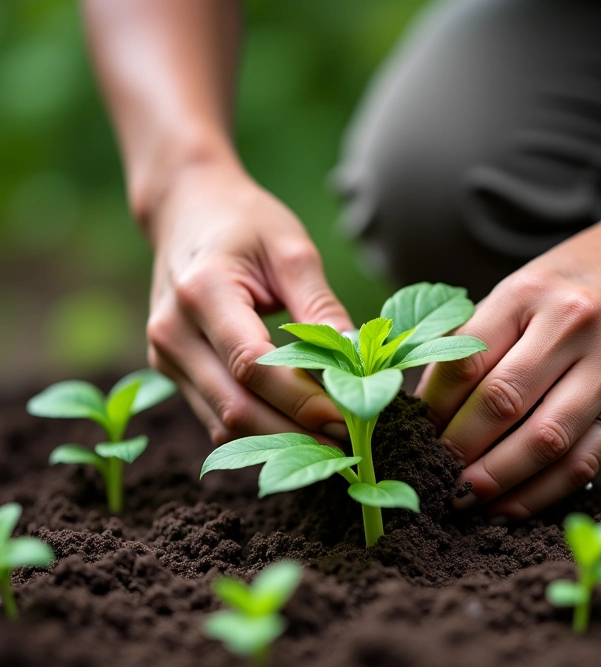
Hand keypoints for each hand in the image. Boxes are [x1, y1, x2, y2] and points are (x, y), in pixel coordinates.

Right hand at [145, 159, 351, 443]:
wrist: (185, 210)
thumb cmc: (245, 223)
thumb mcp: (291, 249)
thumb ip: (321, 307)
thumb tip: (357, 362)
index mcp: (202, 292)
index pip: (252, 365)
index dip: (302, 400)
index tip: (349, 417)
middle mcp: (172, 332)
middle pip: (235, 408)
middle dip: (294, 434)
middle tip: (347, 446)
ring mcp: (165, 356)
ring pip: (222, 424)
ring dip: (277, 442)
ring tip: (327, 445)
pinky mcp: (172, 370)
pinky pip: (215, 417)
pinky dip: (257, 431)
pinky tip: (296, 431)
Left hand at [417, 205, 600, 517]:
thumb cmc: (575, 281)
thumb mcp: (522, 288)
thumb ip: (478, 340)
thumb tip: (428, 408)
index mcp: (532, 293)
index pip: (466, 360)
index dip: (433, 407)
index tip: (414, 434)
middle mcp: (579, 325)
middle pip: (503, 403)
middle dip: (459, 450)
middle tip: (433, 476)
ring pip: (547, 443)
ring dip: (497, 482)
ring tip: (463, 500)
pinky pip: (587, 461)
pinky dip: (542, 492)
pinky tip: (511, 505)